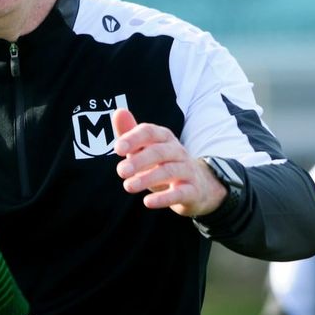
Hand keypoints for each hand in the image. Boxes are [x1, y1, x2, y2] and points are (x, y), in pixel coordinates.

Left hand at [111, 109, 226, 216]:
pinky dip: (164, 198)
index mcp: (164, 138)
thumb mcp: (145, 149)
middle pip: (159, 152)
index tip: (116, 148)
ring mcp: (187, 171)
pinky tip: (147, 202)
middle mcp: (178, 151)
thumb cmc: (163, 164)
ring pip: (169, 171)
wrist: (197, 187)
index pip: (150, 132)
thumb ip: (130, 133)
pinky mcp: (192, 191)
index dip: (133, 138)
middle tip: (120, 171)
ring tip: (128, 186)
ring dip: (147, 179)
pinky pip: (180, 193)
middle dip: (139, 160)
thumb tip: (118, 112)